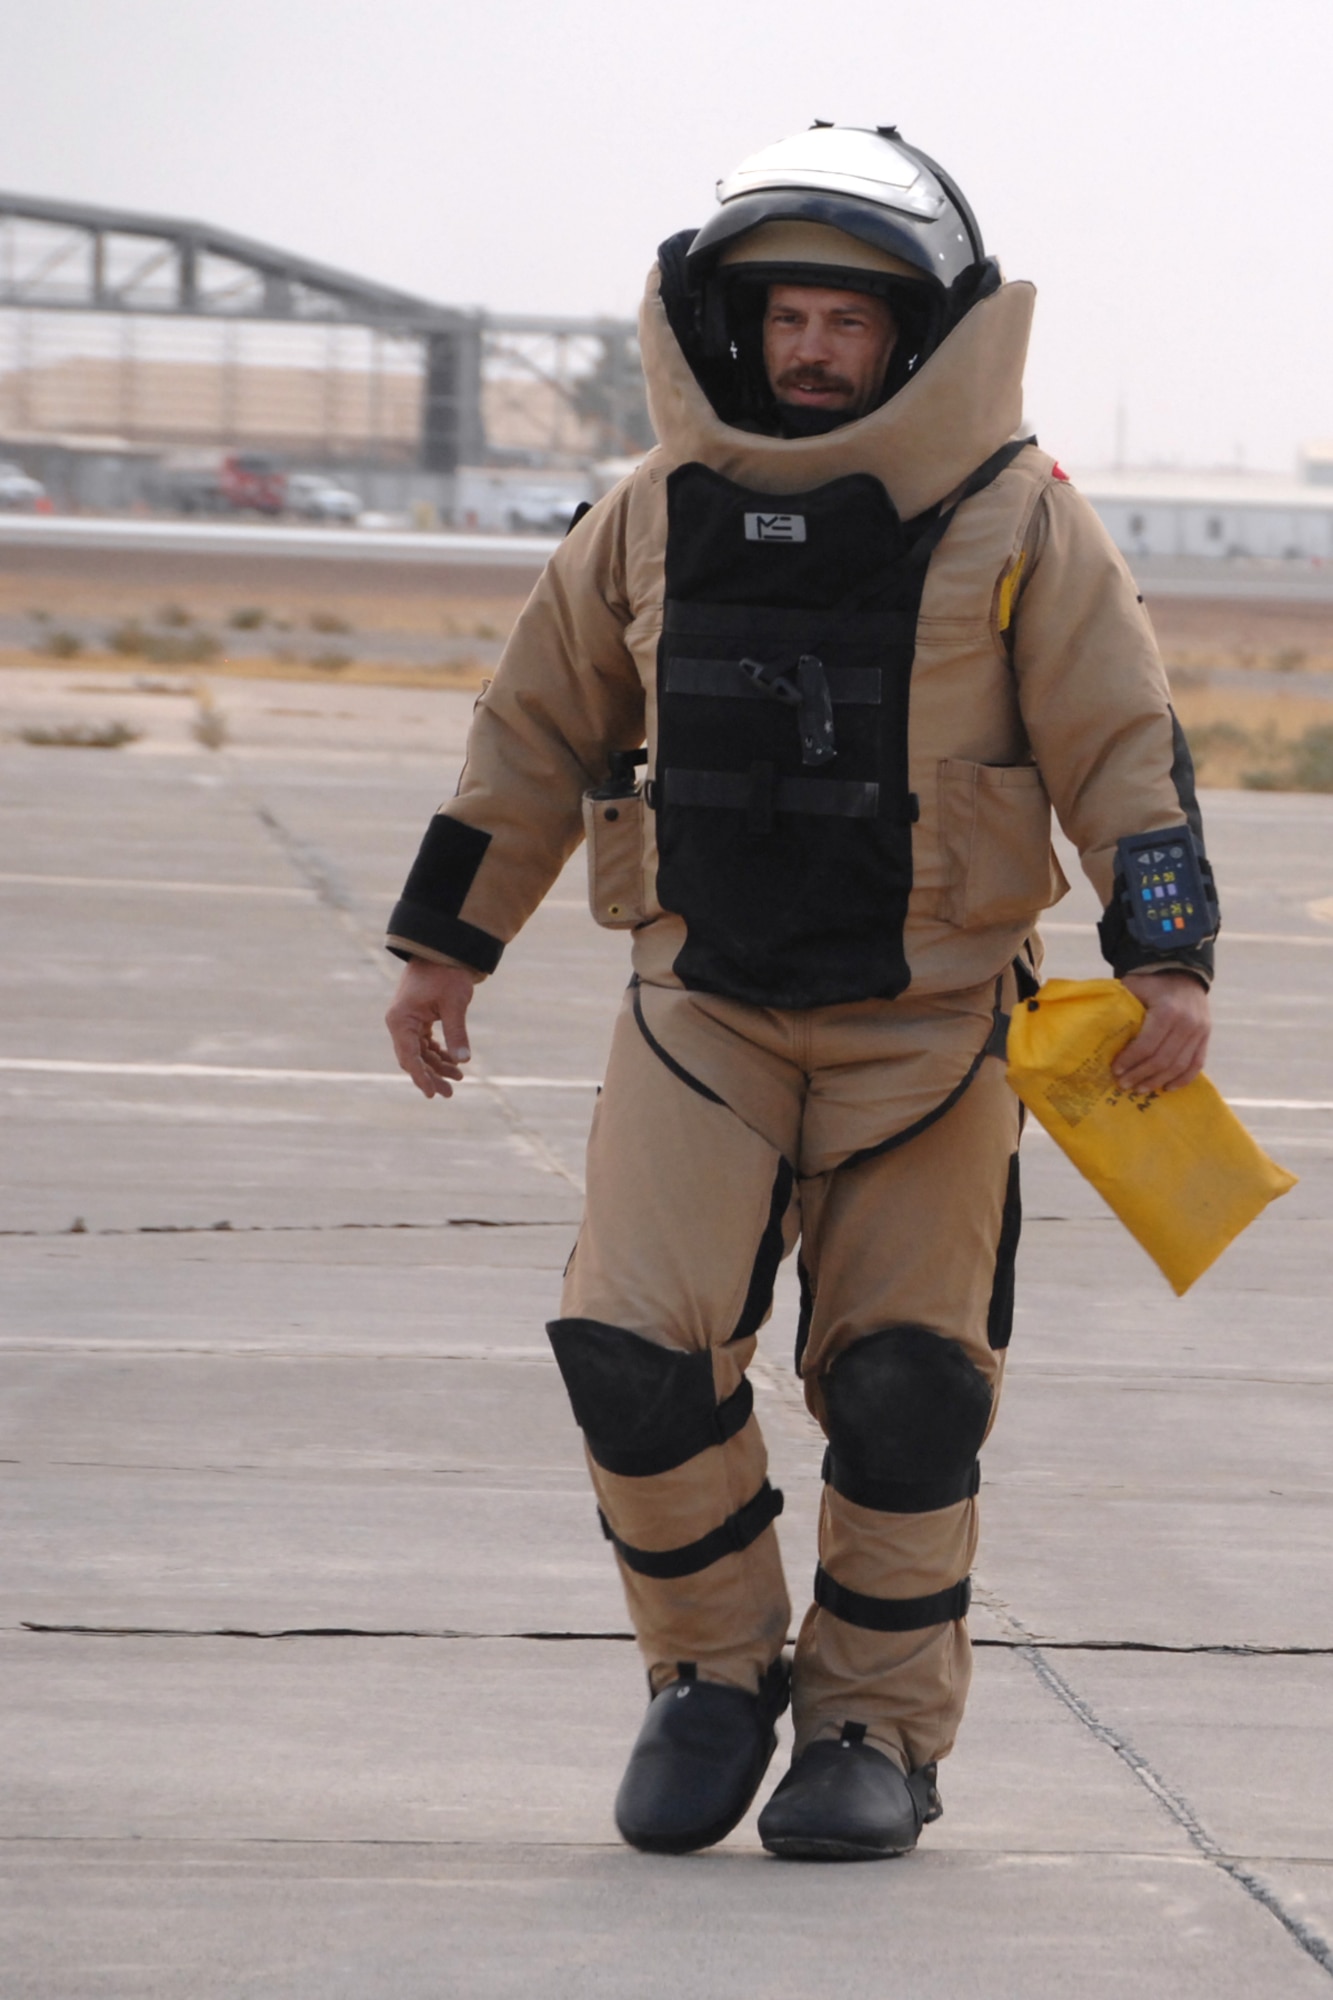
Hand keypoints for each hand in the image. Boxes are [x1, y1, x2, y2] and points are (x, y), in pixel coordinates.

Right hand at [385, 959, 477, 1099]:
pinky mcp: (417, 1018)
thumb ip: (457, 1033)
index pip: (409, 1057)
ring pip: (420, 1053)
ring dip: (436, 1066)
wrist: (443, 948)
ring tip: (458, 1078)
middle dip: (430, 1076)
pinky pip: (424, 1043)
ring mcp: (407, 1021)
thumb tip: (463, 1061)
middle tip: (449, 1093)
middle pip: (412, 1058)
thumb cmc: (446, 973)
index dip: (421, 1078)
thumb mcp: (454, 1003)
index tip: (433, 1094)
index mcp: (401, 1020)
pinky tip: (453, 1062)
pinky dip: (437, 1053)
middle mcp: (399, 1022)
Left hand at [1113, 972, 1210, 1093]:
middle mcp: (1187, 1023)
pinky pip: (1197, 1064)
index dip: (1130, 1061)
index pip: (1147, 1045)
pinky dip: (1183, 1079)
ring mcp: (1200, 1031)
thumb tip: (1098, 1034)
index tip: (1115, 1070)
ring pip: (1179, 1066)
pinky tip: (1168, 1088)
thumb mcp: (1133, 987)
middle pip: (1162, 1060)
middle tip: (1124, 1084)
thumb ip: (1121, 1008)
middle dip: (1141, 1075)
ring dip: (1158, 1081)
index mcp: (1167, 1011)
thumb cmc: (1151, 982)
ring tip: (1141, 1089)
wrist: (1183, 972)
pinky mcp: (1206, 1036)